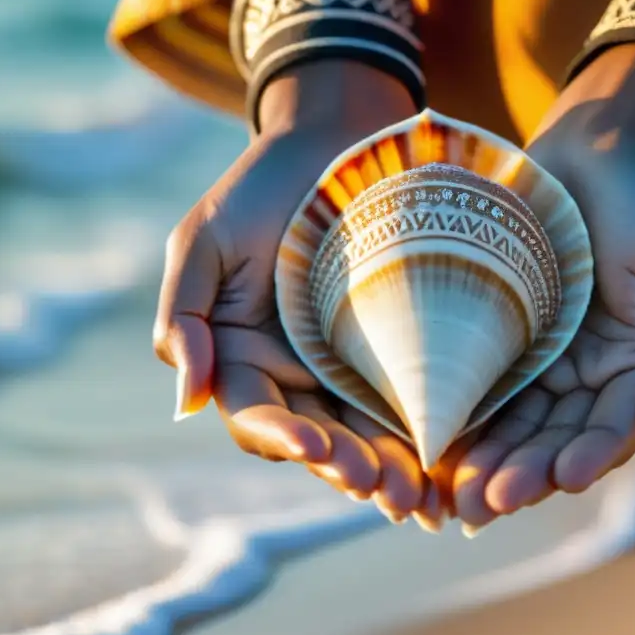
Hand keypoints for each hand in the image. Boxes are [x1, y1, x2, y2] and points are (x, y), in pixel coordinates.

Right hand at [153, 60, 442, 529]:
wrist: (336, 140)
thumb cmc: (261, 186)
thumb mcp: (205, 240)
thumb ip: (184, 316)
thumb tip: (186, 400)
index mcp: (242, 357)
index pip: (257, 414)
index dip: (283, 436)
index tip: (315, 444)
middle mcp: (294, 374)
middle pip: (319, 438)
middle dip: (350, 467)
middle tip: (389, 491)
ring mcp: (347, 366)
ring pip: (366, 431)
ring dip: (391, 467)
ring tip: (421, 493)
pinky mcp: (398, 353)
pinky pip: (409, 399)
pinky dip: (425, 433)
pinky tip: (450, 459)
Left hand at [448, 44, 634, 533]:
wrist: (588, 149)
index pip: (614, 425)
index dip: (591, 453)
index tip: (565, 475)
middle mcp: (586, 374)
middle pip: (554, 439)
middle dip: (524, 475)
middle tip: (486, 506)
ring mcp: (541, 360)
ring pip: (513, 427)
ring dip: (487, 465)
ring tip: (456, 499)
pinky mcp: (499, 340)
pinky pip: (480, 390)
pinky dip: (462, 424)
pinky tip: (435, 453)